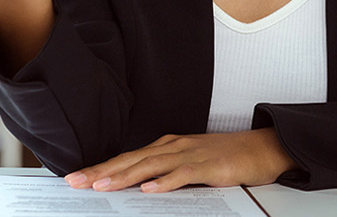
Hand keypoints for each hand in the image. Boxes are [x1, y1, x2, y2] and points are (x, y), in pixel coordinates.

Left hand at [63, 129, 296, 192]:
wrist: (261, 149)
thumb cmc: (225, 158)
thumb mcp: (189, 165)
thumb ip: (165, 174)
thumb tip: (139, 190)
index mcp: (166, 147)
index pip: (127, 158)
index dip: (101, 167)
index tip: (77, 177)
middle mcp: (173, 147)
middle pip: (131, 159)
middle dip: (101, 170)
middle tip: (75, 181)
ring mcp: (190, 155)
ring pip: (150, 165)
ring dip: (124, 176)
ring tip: (102, 186)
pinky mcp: (208, 166)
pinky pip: (182, 174)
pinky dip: (164, 182)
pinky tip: (149, 190)